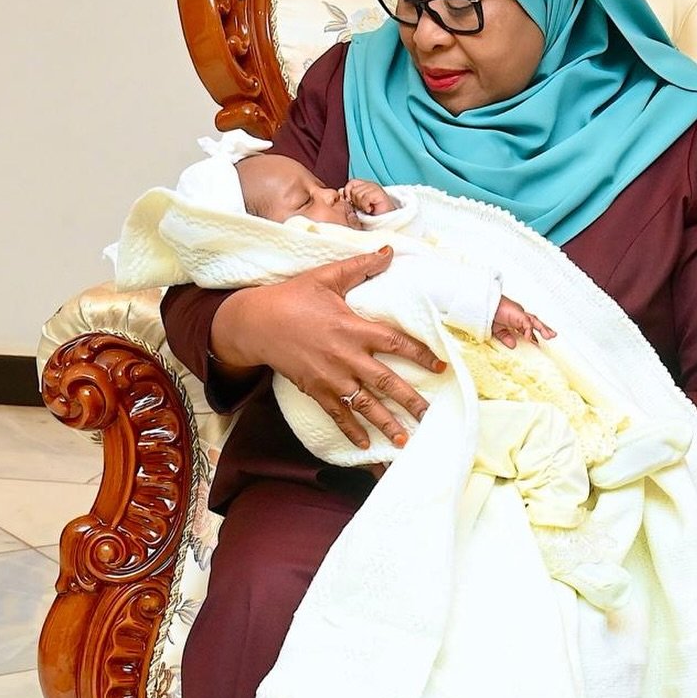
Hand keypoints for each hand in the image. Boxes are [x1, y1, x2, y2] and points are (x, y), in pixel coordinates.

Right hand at [209, 246, 444, 447]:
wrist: (255, 323)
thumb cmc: (292, 297)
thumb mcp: (326, 277)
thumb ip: (360, 267)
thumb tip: (389, 251)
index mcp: (353, 328)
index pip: (396, 343)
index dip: (420, 355)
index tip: (440, 366)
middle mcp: (345, 356)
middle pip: (385, 382)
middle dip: (410, 401)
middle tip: (430, 415)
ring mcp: (330, 377)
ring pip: (364, 405)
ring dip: (385, 424)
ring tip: (404, 440)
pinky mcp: (315, 390)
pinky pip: (337, 414)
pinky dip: (351, 431)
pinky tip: (365, 446)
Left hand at [342, 178, 396, 216]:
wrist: (385, 222)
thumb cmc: (371, 216)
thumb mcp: (357, 207)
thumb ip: (349, 199)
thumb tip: (340, 192)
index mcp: (364, 186)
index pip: (351, 183)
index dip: (348, 192)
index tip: (351, 203)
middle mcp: (370, 185)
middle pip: (353, 190)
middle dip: (355, 202)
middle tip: (363, 207)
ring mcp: (375, 188)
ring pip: (358, 194)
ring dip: (361, 205)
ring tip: (368, 209)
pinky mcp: (379, 193)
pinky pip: (365, 198)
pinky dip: (366, 206)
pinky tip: (371, 209)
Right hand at [491, 295, 555, 349]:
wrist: (484, 306)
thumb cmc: (489, 314)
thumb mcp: (498, 330)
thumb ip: (506, 337)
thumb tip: (513, 345)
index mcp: (515, 320)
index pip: (527, 328)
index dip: (533, 335)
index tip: (537, 344)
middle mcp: (519, 316)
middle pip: (535, 322)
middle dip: (544, 329)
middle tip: (552, 336)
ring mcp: (519, 314)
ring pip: (535, 321)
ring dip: (543, 328)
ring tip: (549, 336)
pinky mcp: (517, 313)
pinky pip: (526, 322)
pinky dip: (529, 330)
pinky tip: (529, 337)